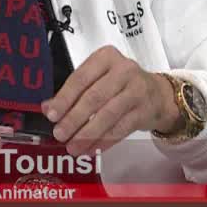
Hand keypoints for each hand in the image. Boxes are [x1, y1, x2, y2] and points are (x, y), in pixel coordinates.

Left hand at [42, 45, 179, 157]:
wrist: (158, 94)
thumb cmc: (121, 85)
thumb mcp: (97, 80)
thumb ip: (73, 92)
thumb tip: (47, 107)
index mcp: (106, 57)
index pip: (81, 77)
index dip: (65, 98)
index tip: (52, 115)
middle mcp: (123, 70)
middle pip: (94, 97)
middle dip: (74, 119)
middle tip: (60, 134)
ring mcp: (137, 90)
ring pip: (108, 115)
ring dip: (88, 133)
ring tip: (73, 146)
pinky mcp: (145, 110)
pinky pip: (121, 128)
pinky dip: (104, 141)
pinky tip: (91, 149)